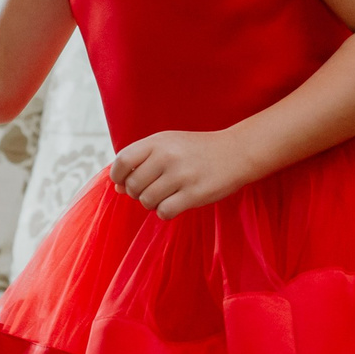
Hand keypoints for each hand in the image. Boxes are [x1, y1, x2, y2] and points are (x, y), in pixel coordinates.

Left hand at [111, 128, 259, 218]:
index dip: (118, 176)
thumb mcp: (169, 146)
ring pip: (147, 201)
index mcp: (158, 141)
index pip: (123, 161)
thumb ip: (142, 162)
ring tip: (166, 196)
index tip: (125, 182)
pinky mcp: (194, 193)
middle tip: (152, 190)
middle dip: (137, 194)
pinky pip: (164, 211)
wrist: (236, 152)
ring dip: (152, 204)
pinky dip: (166, 212)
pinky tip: (176, 204)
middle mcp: (167, 156)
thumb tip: (117, 188)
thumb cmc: (197, 151)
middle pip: (133, 186)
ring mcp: (181, 175)